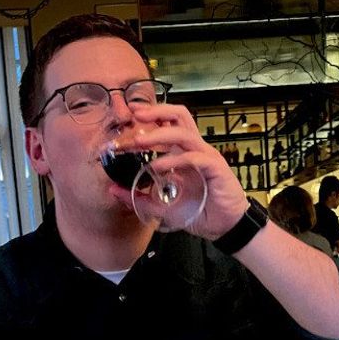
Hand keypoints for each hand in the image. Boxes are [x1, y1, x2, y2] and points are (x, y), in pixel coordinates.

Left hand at [110, 104, 248, 238]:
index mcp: (184, 152)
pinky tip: (157, 167)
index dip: (151, 116)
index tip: (130, 113)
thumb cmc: (201, 212)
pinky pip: (193, 158)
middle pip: (179, 117)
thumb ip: (140, 197)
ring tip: (139, 142)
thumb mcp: (163, 206)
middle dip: (156, 112)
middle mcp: (196, 149)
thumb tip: (114, 191)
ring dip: (159, 135)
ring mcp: (207, 157)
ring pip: (184, 133)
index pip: (169, 124)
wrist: (225, 227)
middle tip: (135, 115)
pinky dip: (173, 160)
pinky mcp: (216, 169)